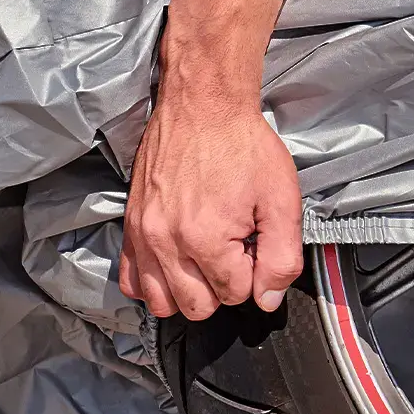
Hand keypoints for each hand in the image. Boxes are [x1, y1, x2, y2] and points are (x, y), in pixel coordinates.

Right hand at [118, 80, 302, 320]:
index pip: (235, 294)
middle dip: (222, 288)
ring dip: (188, 291)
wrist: (203, 107)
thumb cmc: (242, 145)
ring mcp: (144, 234)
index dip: (253, 274)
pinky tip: (177, 263)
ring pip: (161, 301)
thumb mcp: (282, 200)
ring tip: (207, 261)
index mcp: (206, 238)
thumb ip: (281, 258)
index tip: (253, 244)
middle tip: (234, 252)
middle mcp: (167, 241)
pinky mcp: (131, 225)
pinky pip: (132, 280)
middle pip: (196, 306)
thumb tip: (268, 298)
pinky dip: (154, 281)